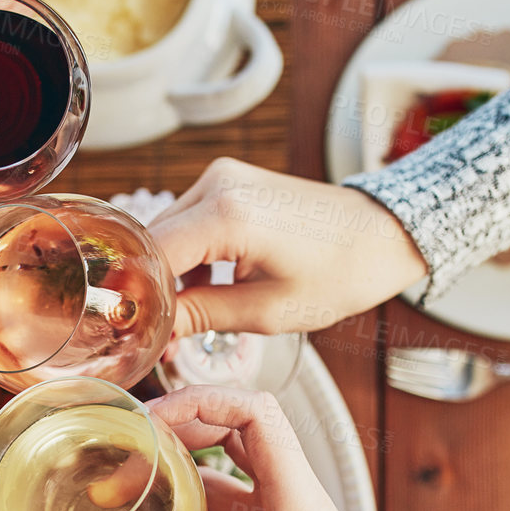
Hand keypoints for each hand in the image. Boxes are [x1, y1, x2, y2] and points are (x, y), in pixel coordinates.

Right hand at [67, 388, 437, 510]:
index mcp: (298, 505)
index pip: (254, 414)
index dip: (200, 401)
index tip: (148, 421)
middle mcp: (289, 507)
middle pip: (229, 438)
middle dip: (173, 438)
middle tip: (118, 456)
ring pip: (217, 486)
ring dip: (171, 489)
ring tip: (116, 501)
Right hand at [147, 157, 429, 336]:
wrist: (383, 233)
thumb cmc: (339, 273)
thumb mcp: (265, 311)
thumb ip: (200, 317)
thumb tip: (155, 333)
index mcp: (226, 216)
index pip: (150, 255)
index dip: (133, 294)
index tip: (127, 329)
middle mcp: (218, 184)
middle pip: (152, 240)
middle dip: (148, 285)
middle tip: (151, 332)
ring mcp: (223, 177)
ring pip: (167, 230)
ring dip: (168, 271)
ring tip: (183, 315)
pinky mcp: (231, 180)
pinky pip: (189, 219)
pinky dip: (187, 254)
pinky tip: (203, 287)